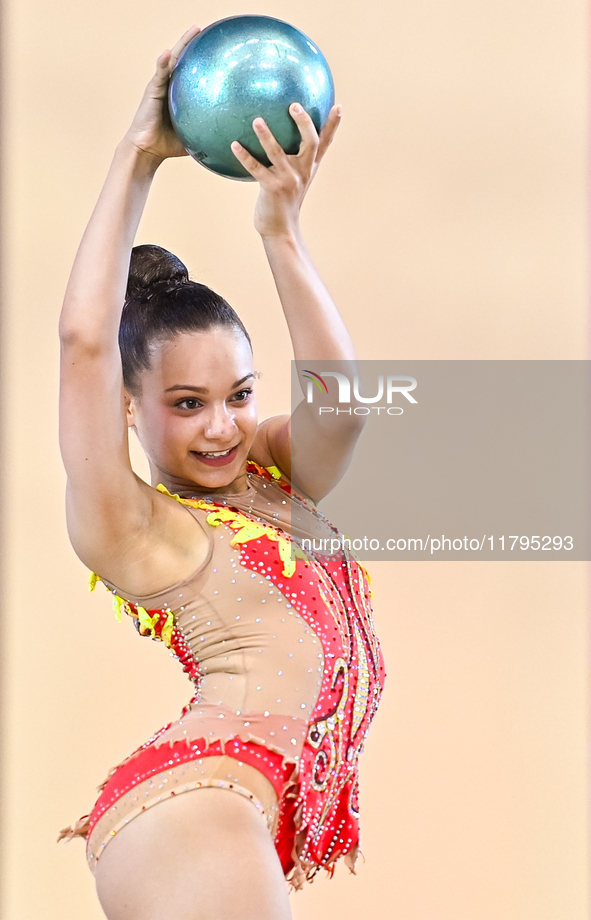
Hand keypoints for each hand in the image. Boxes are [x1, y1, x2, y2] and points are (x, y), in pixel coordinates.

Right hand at [123, 25, 201, 162]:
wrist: (148, 149)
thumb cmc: (169, 145)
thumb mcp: (193, 135)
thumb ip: (207, 132)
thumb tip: (230, 140)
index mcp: (179, 94)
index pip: (192, 72)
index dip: (201, 59)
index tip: (214, 47)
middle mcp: (170, 86)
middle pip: (183, 59)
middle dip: (192, 43)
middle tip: (203, 29)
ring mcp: (160, 85)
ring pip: (172, 60)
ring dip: (182, 44)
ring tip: (194, 30)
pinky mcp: (152, 90)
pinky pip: (159, 74)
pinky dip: (163, 63)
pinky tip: (168, 53)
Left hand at [230, 104, 341, 237]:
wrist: (280, 230)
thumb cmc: (283, 202)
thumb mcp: (293, 180)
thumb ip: (290, 161)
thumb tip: (275, 137)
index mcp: (309, 168)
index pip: (325, 143)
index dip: (333, 125)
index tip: (338, 106)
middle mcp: (302, 172)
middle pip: (311, 143)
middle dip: (304, 123)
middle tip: (294, 106)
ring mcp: (288, 180)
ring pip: (278, 153)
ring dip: (266, 136)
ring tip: (257, 120)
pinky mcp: (272, 189)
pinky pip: (256, 168)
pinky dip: (244, 156)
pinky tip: (234, 145)